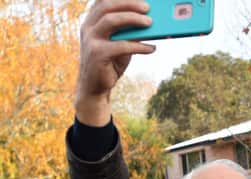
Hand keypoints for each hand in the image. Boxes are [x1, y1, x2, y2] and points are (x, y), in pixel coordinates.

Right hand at [75, 0, 155, 125]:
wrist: (96, 88)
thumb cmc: (111, 62)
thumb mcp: (121, 44)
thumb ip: (130, 33)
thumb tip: (150, 22)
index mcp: (92, 22)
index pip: (103, 1)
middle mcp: (88, 28)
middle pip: (107, 6)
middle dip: (128, 4)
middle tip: (147, 8)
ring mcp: (90, 40)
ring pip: (111, 21)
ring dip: (132, 19)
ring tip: (150, 23)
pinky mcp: (97, 54)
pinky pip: (121, 45)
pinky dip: (139, 46)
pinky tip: (152, 48)